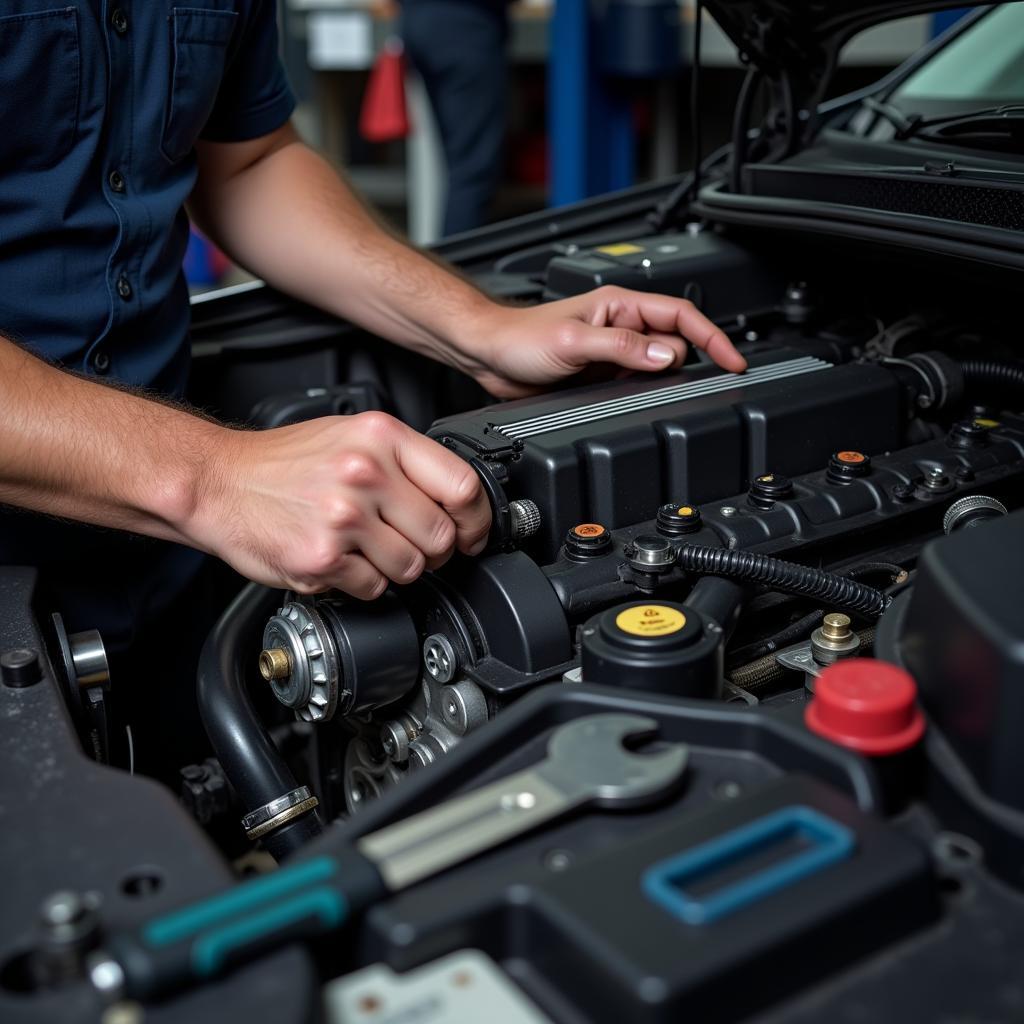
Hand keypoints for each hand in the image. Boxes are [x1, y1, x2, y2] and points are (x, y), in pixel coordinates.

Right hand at [193, 412, 490, 598]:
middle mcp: (365, 473)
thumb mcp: (352, 435)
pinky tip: (343, 561)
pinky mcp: (321, 558)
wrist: (218, 483)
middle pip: (441, 535)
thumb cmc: (283, 463)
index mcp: (381, 437)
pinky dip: (363, 583)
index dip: (476, 519)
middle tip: (412, 545)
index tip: (471, 532)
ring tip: (368, 550)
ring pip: (411, 568)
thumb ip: (406, 460)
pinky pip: (374, 588)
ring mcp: (343, 517)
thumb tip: (458, 497)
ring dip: (397, 568)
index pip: (462, 486)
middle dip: (434, 550)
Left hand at [460, 286, 746, 398]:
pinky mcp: (602, 375)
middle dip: (684, 364)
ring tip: (648, 394)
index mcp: (620, 305)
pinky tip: (632, 401)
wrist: (489, 356)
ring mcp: (613, 352)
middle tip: (682, 384)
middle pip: (675, 344)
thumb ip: (622, 348)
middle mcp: (621, 326)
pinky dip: (643, 394)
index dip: (712, 337)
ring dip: (662, 382)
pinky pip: (635, 384)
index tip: (733, 360)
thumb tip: (666, 356)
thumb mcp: (574, 342)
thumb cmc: (520, 338)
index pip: (682, 315)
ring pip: (657, 368)